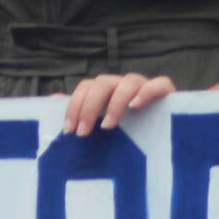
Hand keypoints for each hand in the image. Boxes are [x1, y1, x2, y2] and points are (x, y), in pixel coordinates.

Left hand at [61, 73, 175, 136]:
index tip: (69, 130)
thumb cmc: (127, 131)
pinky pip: (159, 84)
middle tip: (84, 133)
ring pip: (129, 81)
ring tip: (108, 126)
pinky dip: (147, 92)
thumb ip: (80, 110)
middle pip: (103, 83)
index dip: (75, 105)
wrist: (164, 137)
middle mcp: (124, 85)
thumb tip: (52, 99)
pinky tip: (136, 106)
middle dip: (90, 107)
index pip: (87, 86)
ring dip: (115, 103)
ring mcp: (145, 86)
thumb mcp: (100, 123)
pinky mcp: (166, 92)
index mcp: (107, 90)